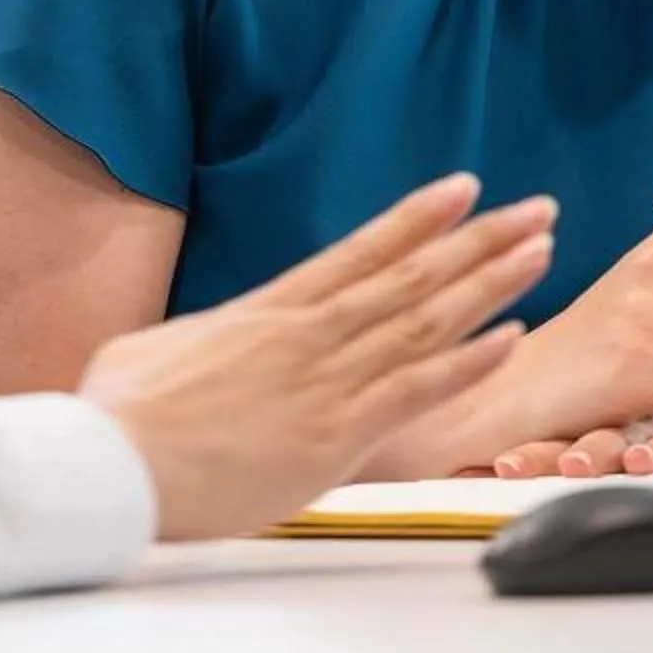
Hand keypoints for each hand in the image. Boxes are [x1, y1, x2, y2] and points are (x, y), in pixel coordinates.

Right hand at [77, 174, 556, 540]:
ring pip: (426, 320)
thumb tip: (209, 338)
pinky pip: (416, 390)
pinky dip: (467, 362)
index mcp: (266, 310)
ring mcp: (325, 381)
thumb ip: (204, 339)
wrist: (113, 463)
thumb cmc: (120, 417)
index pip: (360, 251)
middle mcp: (307, 334)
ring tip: (539, 252)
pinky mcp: (334, 435)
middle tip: (535, 211)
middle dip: (480, 241)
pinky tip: (510, 338)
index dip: (417, 218)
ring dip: (491, 284)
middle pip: (411, 275)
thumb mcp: (155, 351)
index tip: (463, 189)